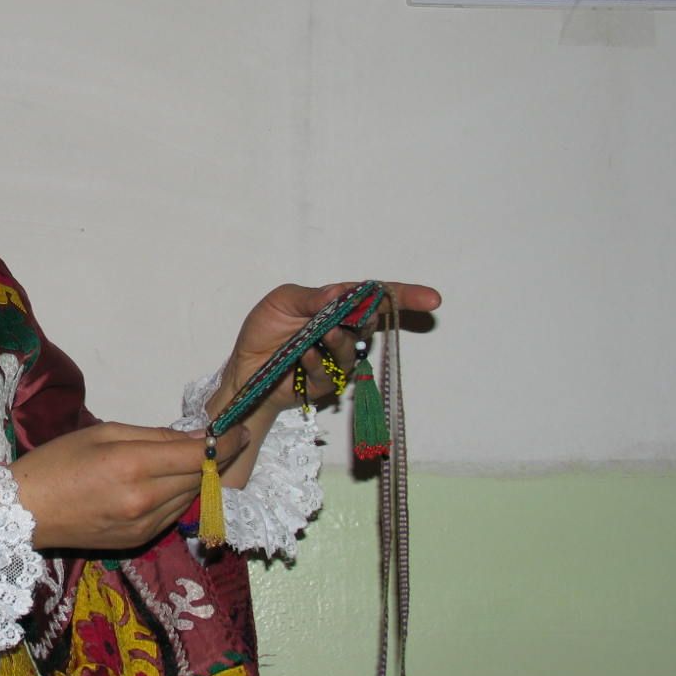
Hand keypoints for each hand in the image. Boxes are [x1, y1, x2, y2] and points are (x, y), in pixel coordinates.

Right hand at [11, 421, 248, 550]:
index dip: (226, 443)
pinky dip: (177, 496)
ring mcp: (143, 525)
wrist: (23, 511)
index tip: (240, 431)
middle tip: (219, 440)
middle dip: (213, 458)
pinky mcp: (139, 541)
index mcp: (133, 465)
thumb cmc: (57, 462)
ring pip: (190, 498)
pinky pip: (173, 514)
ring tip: (186, 460)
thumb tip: (197, 437)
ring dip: (195, 478)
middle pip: (199, 477)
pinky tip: (162, 484)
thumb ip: (155, 436)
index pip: (197, 455)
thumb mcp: (104, 433)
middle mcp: (144, 499)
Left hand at [209, 282, 442, 421]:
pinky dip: (318, 362)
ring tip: (323, 335)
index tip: (432, 299)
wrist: (243, 370)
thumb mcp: (281, 303)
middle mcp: (341, 331)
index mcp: (334, 307)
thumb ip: (311, 298)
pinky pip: (330, 372)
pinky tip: (305, 356)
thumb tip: (341, 292)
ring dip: (340, 340)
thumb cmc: (263, 332)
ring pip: (352, 349)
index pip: (373, 297)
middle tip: (356, 314)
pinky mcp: (325, 383)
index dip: (403, 296)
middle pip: (371, 322)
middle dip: (371, 317)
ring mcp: (335, 359)